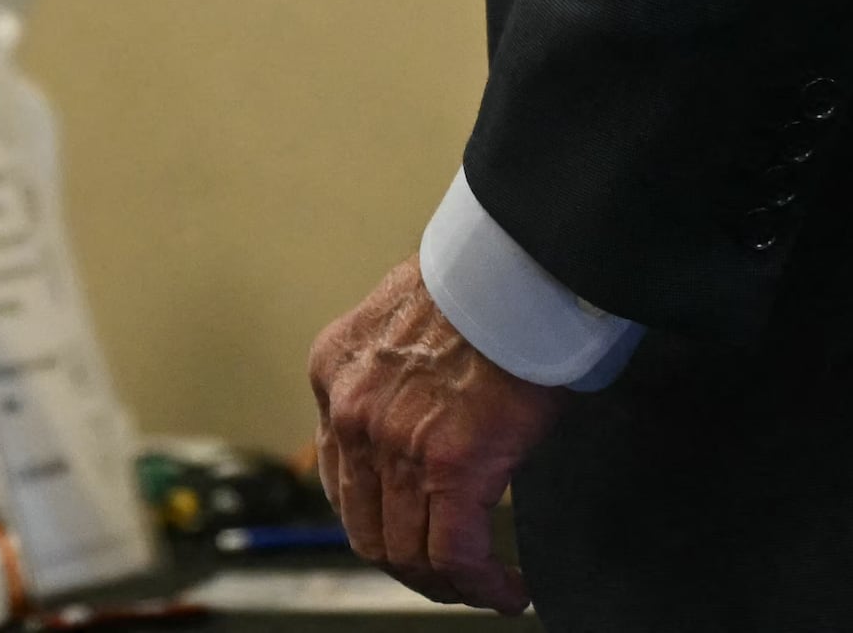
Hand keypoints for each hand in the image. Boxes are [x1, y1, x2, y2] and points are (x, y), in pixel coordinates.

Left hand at [307, 259, 559, 610]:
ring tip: (485, 586)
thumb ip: (395, 376)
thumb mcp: (405, 321)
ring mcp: (394, 444)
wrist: (518, 262)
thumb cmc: (482, 282)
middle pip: (369, 530)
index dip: (381, 524)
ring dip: (449, 584)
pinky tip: (508, 591)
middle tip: (452, 577)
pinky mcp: (449, 466)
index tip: (413, 538)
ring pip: (408, 552)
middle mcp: (351, 414)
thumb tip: (426, 418)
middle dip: (412, 566)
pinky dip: (481, 587)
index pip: (341, 483)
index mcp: (334, 373)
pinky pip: (456, 555)